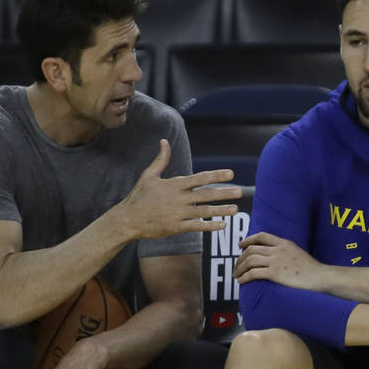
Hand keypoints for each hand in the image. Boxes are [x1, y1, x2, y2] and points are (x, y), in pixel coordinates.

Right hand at [120, 139, 240, 239]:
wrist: (128, 219)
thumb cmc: (139, 196)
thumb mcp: (148, 175)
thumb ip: (161, 159)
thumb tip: (164, 141)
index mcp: (174, 184)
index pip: (200, 178)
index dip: (216, 175)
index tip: (231, 174)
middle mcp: (178, 199)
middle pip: (205, 194)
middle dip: (224, 193)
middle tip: (240, 191)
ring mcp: (177, 214)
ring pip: (204, 211)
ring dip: (221, 210)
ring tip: (235, 209)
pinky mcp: (175, 227)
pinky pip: (196, 226)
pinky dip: (210, 226)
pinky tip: (222, 226)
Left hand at [235, 232, 324, 289]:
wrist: (320, 277)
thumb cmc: (311, 269)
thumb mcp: (297, 252)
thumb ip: (284, 251)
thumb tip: (272, 256)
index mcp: (283, 242)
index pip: (261, 236)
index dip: (248, 240)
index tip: (241, 246)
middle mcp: (278, 249)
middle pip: (251, 249)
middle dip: (240, 258)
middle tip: (237, 266)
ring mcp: (276, 261)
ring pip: (250, 260)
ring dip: (240, 268)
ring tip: (236, 275)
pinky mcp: (275, 273)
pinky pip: (253, 273)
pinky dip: (244, 277)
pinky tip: (242, 281)